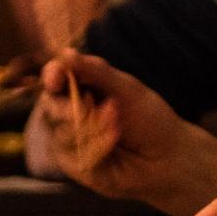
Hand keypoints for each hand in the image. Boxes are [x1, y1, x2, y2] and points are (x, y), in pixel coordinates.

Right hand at [23, 49, 189, 202]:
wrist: (165, 159)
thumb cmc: (149, 119)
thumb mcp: (126, 89)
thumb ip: (96, 72)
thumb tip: (66, 53)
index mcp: (83, 86)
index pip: (56, 76)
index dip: (51, 75)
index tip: (55, 78)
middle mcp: (71, 110)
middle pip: (50, 104)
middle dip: (68, 108)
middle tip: (86, 112)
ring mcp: (69, 137)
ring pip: (59, 130)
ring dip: (90, 129)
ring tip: (117, 127)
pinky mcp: (72, 162)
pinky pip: (69, 152)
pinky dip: (93, 146)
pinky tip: (113, 144)